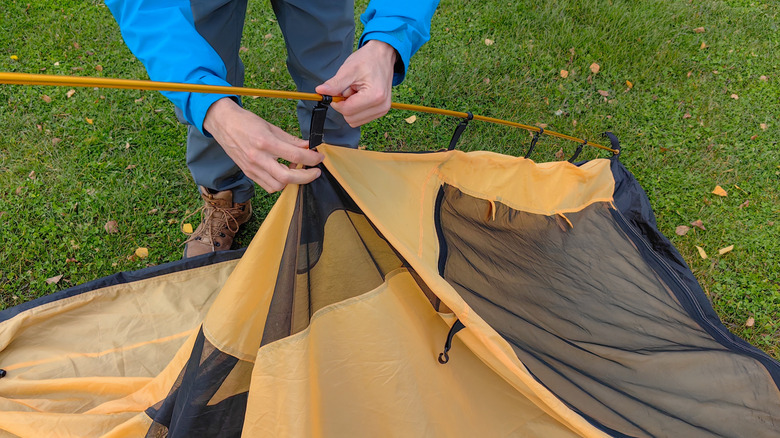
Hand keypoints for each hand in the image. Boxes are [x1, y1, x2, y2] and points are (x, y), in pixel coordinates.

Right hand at [203, 97, 323, 192]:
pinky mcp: (248, 173)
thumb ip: (290, 139)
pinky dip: (280, 184)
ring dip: (293, 182)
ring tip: (297, 170)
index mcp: (265, 142)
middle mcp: (258, 158)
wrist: (223, 123)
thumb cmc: (246, 122)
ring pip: (278, 186)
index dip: (312, 158)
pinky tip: (284, 174)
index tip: (319, 157)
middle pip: (287, 177)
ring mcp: (252, 168)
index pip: (295, 156)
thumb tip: (308, 146)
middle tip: (315, 171)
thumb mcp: (271, 127)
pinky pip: (267, 186)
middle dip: (307, 176)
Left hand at [315, 40, 396, 126]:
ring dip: (351, 107)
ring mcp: (382, 109)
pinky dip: (357, 108)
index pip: (347, 111)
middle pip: (350, 118)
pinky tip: (361, 95)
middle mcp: (381, 106)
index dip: (337, 102)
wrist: (382, 55)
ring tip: (356, 91)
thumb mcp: (348, 69)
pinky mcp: (381, 111)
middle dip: (345, 105)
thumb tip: (320, 91)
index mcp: (375, 96)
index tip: (338, 91)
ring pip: (355, 121)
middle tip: (350, 89)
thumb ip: (334, 84)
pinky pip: (361, 118)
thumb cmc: (368, 60)